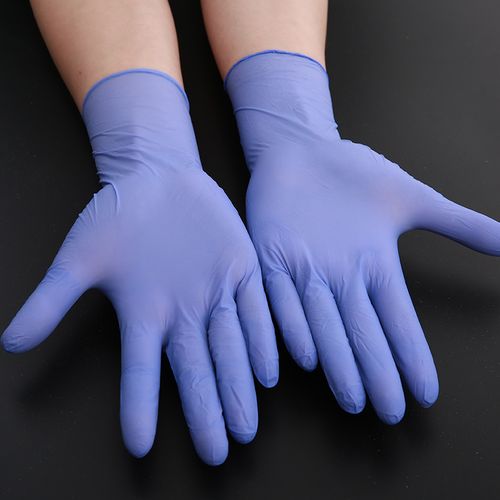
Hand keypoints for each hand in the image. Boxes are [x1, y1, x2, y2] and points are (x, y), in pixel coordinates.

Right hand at [1, 69, 277, 463]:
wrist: (155, 180)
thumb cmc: (116, 218)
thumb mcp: (80, 257)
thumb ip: (52, 300)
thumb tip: (10, 342)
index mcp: (144, 315)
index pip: (139, 371)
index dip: (138, 406)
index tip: (139, 446)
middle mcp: (182, 313)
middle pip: (195, 370)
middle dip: (206, 411)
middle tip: (218, 453)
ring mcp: (214, 292)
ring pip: (230, 348)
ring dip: (238, 386)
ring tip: (245, 426)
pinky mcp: (240, 268)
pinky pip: (255, 309)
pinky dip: (262, 338)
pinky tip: (269, 370)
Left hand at [227, 51, 499, 422]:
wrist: (302, 149)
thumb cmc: (353, 174)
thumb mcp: (410, 197)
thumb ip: (456, 223)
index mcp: (374, 266)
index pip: (398, 320)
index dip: (412, 356)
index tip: (427, 395)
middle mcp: (341, 277)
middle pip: (363, 332)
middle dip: (376, 372)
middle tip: (388, 413)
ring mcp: (305, 268)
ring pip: (323, 323)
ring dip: (338, 361)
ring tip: (352, 398)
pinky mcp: (272, 254)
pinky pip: (280, 294)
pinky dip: (291, 323)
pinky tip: (305, 355)